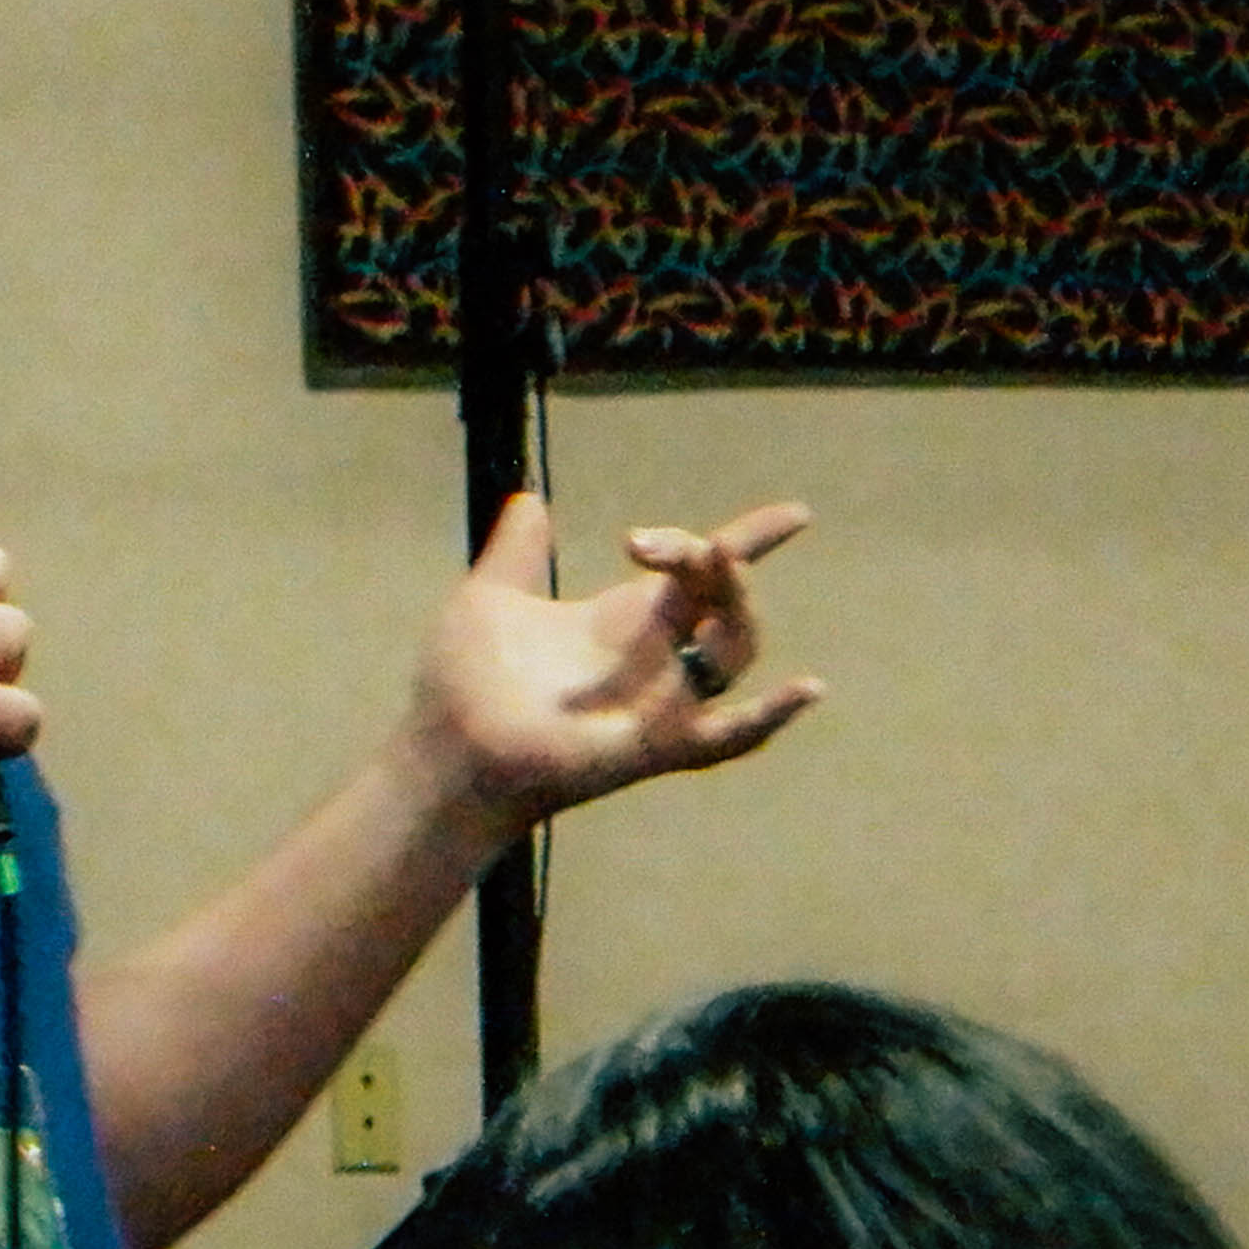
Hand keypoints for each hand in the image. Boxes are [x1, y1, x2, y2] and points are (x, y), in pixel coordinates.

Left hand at [410, 492, 817, 834]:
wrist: (442, 748)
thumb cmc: (464, 685)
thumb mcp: (491, 597)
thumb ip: (518, 552)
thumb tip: (529, 500)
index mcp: (626, 619)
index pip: (707, 573)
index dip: (754, 540)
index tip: (797, 515)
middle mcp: (656, 658)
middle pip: (725, 597)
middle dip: (706, 555)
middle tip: (646, 543)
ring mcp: (661, 702)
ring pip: (736, 651)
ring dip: (738, 603)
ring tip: (716, 560)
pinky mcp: (655, 745)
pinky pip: (727, 736)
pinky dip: (769, 716)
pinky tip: (806, 688)